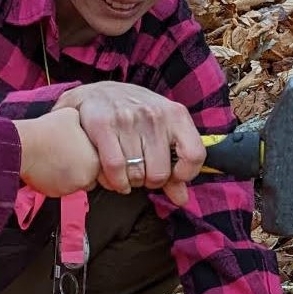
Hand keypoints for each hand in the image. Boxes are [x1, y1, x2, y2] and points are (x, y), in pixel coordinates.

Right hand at [14, 107, 102, 197]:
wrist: (24, 145)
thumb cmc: (47, 130)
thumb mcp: (73, 116)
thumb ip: (85, 125)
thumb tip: (85, 124)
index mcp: (96, 159)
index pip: (100, 162)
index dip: (89, 153)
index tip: (78, 147)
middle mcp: (87, 177)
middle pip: (89, 175)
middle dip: (81, 167)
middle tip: (67, 154)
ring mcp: (71, 188)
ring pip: (75, 183)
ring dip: (69, 175)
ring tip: (56, 159)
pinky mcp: (56, 194)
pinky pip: (60, 188)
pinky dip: (56, 181)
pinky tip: (49, 167)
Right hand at [54, 81, 204, 206]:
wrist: (97, 94)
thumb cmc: (135, 115)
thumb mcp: (162, 130)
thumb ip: (174, 165)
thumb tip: (182, 199)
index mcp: (176, 114)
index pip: (194, 155)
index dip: (186, 174)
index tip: (173, 176)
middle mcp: (154, 115)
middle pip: (160, 173)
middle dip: (150, 181)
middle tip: (142, 173)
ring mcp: (128, 118)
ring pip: (136, 173)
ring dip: (129, 182)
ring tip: (126, 173)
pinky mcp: (102, 125)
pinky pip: (114, 168)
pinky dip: (115, 181)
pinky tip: (114, 178)